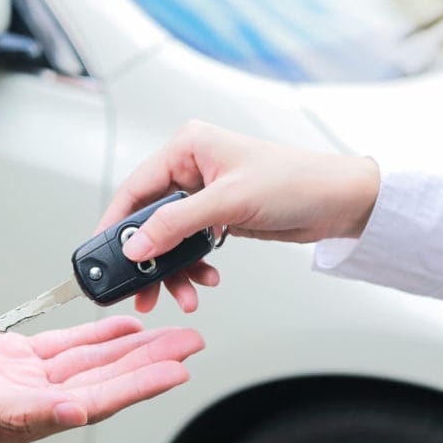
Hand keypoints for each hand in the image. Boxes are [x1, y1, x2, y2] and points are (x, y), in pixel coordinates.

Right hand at [0, 312, 202, 442]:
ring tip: (170, 332)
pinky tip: (123, 325)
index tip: (176, 370)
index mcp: (19, 419)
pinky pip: (66, 346)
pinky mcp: (11, 356)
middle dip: (149, 363)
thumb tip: (72, 416)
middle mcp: (28, 402)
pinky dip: (96, 334)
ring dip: (131, 346)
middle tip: (190, 345)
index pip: (93, 403)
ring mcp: (22, 378)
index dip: (138, 386)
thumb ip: (14, 410)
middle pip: (103, 381)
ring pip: (90, 362)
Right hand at [98, 120, 379, 312]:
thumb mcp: (228, 202)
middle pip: (149, 218)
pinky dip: (194, 267)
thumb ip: (175, 224)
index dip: (116, 224)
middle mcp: (191, 167)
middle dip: (148, 257)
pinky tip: (206, 280)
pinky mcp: (218, 216)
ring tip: (181, 296)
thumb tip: (136, 245)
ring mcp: (204, 194)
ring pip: (170, 238)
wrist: (340, 201)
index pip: (135, 188)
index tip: (102, 254)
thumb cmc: (295, 182)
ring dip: (173, 270)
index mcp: (187, 147)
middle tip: (141, 289)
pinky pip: (191, 246)